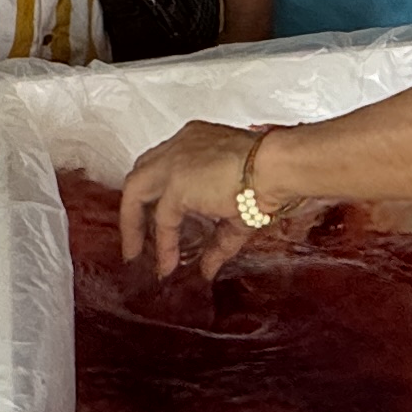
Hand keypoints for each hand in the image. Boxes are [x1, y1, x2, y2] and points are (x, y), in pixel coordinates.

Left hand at [118, 118, 282, 280]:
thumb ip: (218, 241)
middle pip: (142, 174)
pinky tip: (167, 263)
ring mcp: (174, 162)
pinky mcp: (176, 183)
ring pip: (136, 189)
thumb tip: (208, 269)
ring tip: (134, 253)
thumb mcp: (238, 213)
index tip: (156, 218)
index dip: (157, 192)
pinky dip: (163, 242)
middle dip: (136, 207)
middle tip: (136, 238)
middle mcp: (179, 147)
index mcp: (196, 143)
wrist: (279, 167)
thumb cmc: (271, 178)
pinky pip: (162, 218)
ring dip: (132, 223)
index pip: (163, 164)